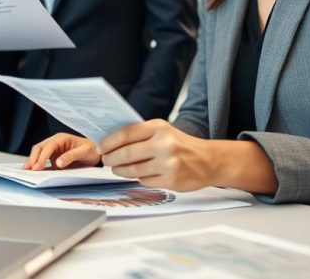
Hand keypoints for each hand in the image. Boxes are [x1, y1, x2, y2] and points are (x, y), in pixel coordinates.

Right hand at [23, 133, 99, 170]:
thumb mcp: (84, 152)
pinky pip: (43, 159)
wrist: (96, 152)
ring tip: (27, 170)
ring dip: (32, 160)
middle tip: (29, 169)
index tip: (37, 166)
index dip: (41, 157)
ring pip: (39, 152)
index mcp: (62, 138)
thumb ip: (71, 156)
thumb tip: (58, 163)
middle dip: (33, 158)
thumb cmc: (91, 149)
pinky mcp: (54, 156)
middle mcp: (56, 142)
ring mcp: (54, 149)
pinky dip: (37, 164)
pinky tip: (34, 170)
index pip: (48, 146)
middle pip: (39, 148)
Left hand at [99, 120, 214, 191]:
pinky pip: (144, 181)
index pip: (125, 134)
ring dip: (120, 170)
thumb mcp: (163, 131)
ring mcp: (168, 163)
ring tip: (117, 169)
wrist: (209, 160)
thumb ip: (140, 134)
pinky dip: (138, 178)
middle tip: (106, 160)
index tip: (101, 147)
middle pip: (126, 153)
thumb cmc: (180, 145)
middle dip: (111, 158)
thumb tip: (110, 142)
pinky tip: (138, 174)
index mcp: (159, 127)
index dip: (108, 142)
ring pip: (133, 170)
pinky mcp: (171, 180)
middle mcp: (164, 144)